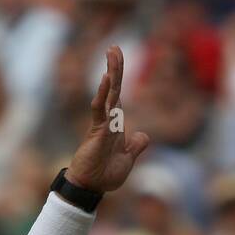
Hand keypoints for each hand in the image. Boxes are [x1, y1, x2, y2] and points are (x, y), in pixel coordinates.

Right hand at [65, 46, 150, 193]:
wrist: (91, 188)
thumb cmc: (105, 176)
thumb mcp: (127, 160)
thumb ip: (135, 147)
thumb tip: (143, 135)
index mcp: (115, 125)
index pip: (117, 96)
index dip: (117, 79)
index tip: (116, 60)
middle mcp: (108, 120)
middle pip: (113, 88)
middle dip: (115, 67)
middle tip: (114, 47)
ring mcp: (102, 123)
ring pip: (108, 93)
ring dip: (112, 71)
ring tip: (112, 50)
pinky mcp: (97, 130)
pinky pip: (100, 108)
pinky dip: (103, 92)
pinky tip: (107, 77)